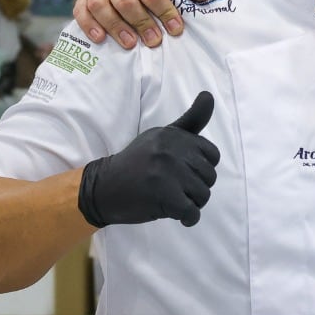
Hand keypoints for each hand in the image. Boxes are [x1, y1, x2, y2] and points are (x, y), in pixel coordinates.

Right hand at [74, 0, 212, 49]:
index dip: (164, 11)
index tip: (176, 28)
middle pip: (124, 1)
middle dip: (140, 22)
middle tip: (155, 41)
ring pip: (100, 6)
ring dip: (115, 27)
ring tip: (131, 44)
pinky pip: (80, 9)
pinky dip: (88, 24)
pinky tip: (100, 38)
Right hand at [78, 92, 220, 227]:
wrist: (102, 188)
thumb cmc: (138, 163)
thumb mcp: (162, 136)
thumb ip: (190, 120)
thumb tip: (209, 95)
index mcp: (172, 136)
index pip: (212, 155)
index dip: (201, 168)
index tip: (183, 171)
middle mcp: (170, 150)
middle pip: (209, 176)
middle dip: (196, 187)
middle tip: (175, 188)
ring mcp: (166, 173)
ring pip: (203, 195)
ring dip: (192, 203)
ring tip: (172, 199)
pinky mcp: (163, 196)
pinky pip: (192, 212)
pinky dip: (188, 219)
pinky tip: (176, 214)